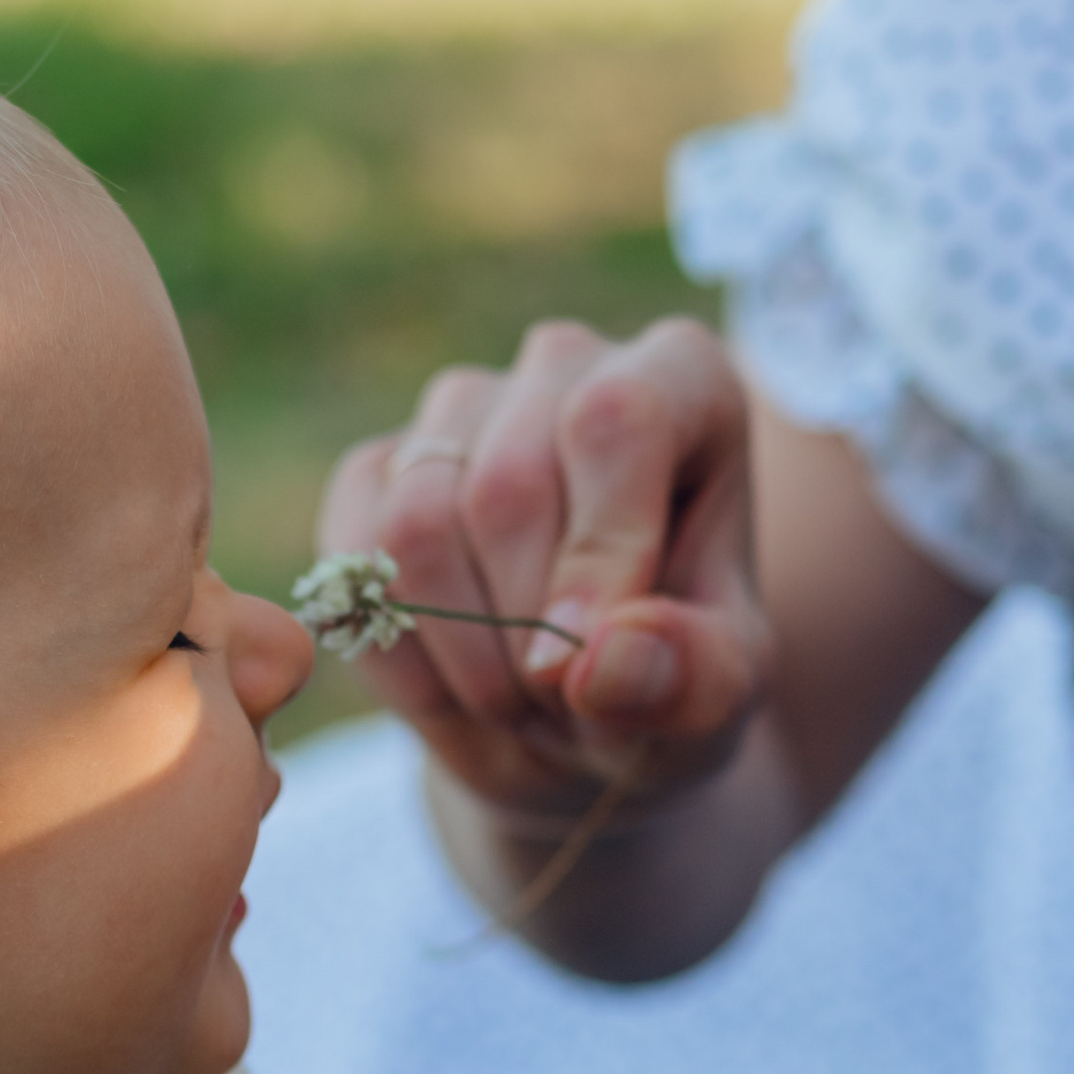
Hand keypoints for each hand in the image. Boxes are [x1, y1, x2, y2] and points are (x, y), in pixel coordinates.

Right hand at [316, 318, 771, 826]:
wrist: (583, 707)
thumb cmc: (672, 674)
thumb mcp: (720, 696)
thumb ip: (691, 676)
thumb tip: (606, 656)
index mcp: (682, 380)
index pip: (615, 421)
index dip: (594, 551)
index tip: (580, 668)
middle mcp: (566, 363)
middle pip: (506, 487)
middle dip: (524, 633)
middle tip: (562, 710)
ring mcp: (461, 406)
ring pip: (416, 523)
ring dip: (462, 652)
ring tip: (520, 704)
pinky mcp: (378, 466)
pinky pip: (353, 561)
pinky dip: (398, 657)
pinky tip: (455, 690)